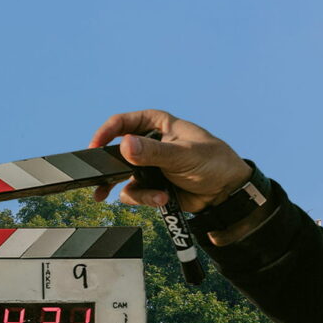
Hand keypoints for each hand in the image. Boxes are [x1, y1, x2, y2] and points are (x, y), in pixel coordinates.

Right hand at [89, 109, 251, 212]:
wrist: (227, 193)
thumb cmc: (214, 163)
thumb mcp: (183, 155)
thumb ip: (153, 151)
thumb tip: (125, 145)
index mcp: (158, 124)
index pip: (123, 123)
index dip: (105, 133)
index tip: (95, 148)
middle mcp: (149, 143)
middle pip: (116, 152)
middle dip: (109, 168)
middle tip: (98, 178)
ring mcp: (148, 165)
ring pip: (121, 177)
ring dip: (132, 190)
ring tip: (149, 197)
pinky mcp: (150, 185)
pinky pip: (133, 193)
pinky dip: (145, 198)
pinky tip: (162, 199)